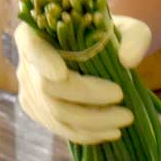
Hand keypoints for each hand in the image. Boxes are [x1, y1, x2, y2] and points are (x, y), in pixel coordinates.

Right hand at [15, 15, 150, 143]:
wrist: (96, 51)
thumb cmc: (108, 34)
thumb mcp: (128, 27)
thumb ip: (134, 37)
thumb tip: (128, 61)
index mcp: (38, 32)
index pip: (33, 47)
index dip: (42, 61)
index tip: (61, 73)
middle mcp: (27, 62)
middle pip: (48, 88)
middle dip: (87, 98)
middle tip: (121, 97)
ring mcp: (29, 90)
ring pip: (55, 114)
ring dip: (92, 122)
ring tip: (124, 119)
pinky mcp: (38, 111)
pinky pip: (58, 127)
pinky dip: (85, 133)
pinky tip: (110, 131)